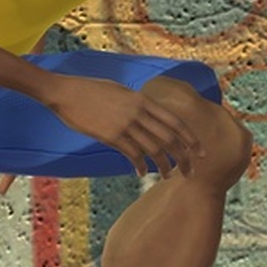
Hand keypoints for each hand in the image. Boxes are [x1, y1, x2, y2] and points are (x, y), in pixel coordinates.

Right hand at [41, 76, 200, 176]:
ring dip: (164, 166)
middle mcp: (138, 112)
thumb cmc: (90, 90)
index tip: (200, 150)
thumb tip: (146, 115)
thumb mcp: (120, 91)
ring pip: (154, 150)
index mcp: (142, 100)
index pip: (175, 121)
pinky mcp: (111, 136)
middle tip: (190, 172)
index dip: (190, 138)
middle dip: (183, 158)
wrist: (66, 92)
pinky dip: (140, 166)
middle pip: (169, 139)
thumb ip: (136, 104)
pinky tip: (142, 173)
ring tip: (167, 176)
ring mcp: (125, 125)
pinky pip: (133, 155)